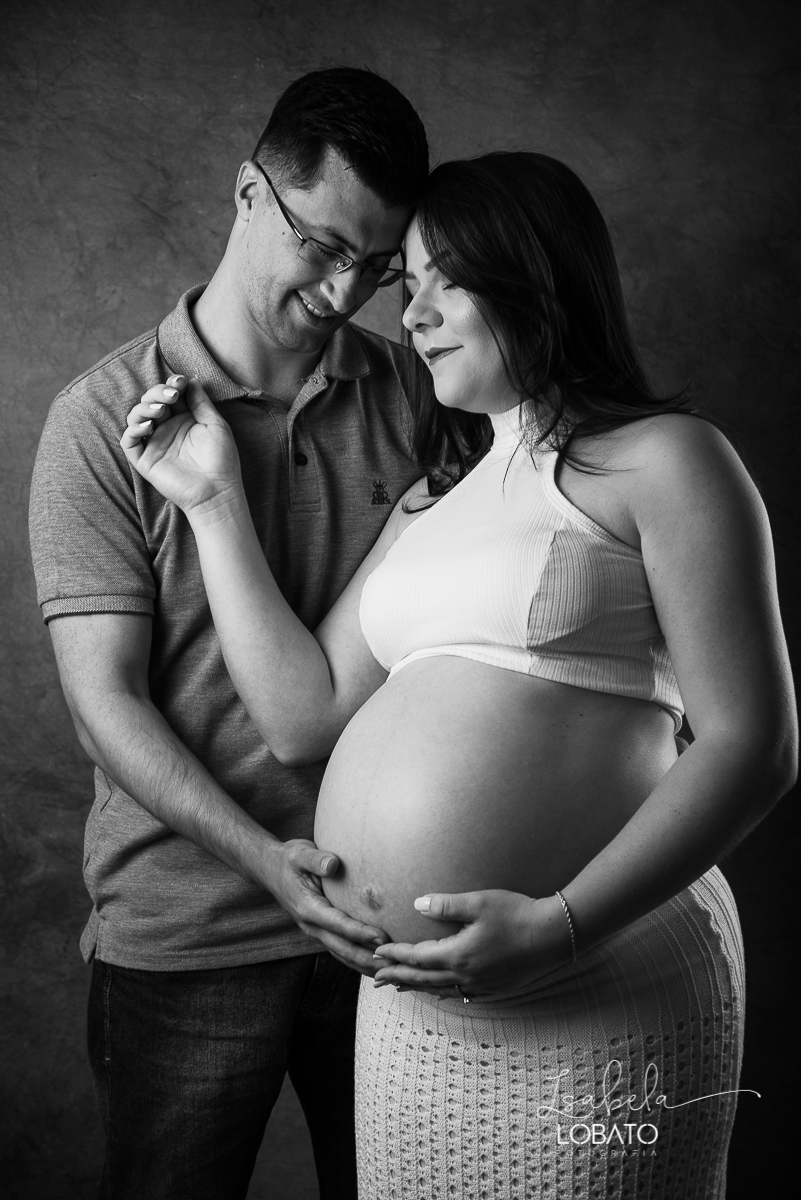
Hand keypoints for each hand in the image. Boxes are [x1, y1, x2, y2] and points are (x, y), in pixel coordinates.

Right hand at [120, 378, 243, 517]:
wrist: (217, 491)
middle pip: (151, 401)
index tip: (180, 381)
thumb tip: (191, 379)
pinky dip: (133, 430)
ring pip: (136, 417)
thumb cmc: (221, 459)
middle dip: (157, 393)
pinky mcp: (145, 460)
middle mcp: (166, 428)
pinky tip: (147, 426)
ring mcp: (154, 443)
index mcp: (183, 419)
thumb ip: (201, 402)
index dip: (171, 384)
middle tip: (171, 396)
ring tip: (161, 410)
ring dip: (144, 408)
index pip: (169, 394)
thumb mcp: (215, 424)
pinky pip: (129, 442)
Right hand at [267, 839, 388, 975]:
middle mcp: (312, 925)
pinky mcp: (322, 931)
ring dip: (366, 965)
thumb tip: (333, 863)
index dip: (361, 933)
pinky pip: (341, 950)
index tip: (382, 938)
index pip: (339, 924)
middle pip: (343, 949)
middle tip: (394, 965)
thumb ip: (316, 859)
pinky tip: (376, 966)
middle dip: (368, 959)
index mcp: (308, 908)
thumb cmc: (289, 860)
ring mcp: (317, 932)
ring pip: (343, 955)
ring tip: (391, 972)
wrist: (271, 870)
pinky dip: (358, 961)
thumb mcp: (300, 854)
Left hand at [372, 890, 572, 1002]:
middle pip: (423, 979)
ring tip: (400, 988)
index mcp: (458, 955)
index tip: (376, 952)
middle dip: (398, 977)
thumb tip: (417, 904)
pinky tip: (441, 990)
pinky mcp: (495, 987)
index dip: (395, 955)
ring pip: (440, 989)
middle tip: (376, 978)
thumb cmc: (516, 914)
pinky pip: (460, 994)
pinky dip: (443, 992)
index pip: (416, 957)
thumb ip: (445, 904)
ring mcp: (481, 985)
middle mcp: (466, 975)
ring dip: (417, 987)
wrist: (554, 936)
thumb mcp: (478, 902)